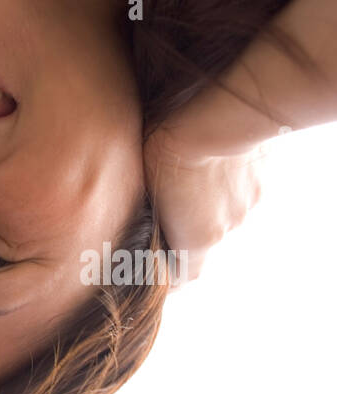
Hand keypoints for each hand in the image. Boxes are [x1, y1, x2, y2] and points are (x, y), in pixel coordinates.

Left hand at [143, 126, 264, 284]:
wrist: (223, 115)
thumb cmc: (170, 150)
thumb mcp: (141, 187)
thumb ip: (144, 218)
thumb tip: (133, 228)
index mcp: (196, 240)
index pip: (183, 278)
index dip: (166, 276)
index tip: (151, 268)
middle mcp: (226, 230)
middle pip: (200, 246)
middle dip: (181, 237)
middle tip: (160, 217)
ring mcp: (246, 207)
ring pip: (219, 220)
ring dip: (202, 211)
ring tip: (185, 186)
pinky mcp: (260, 184)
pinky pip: (236, 197)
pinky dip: (221, 191)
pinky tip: (207, 171)